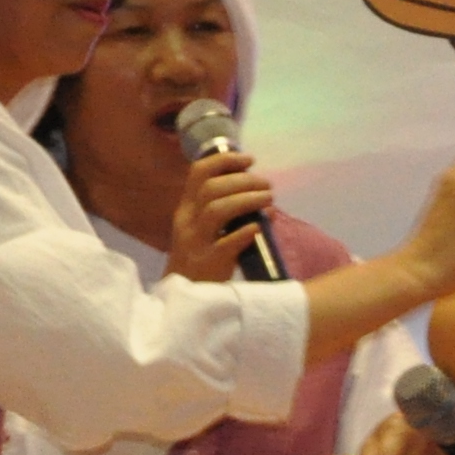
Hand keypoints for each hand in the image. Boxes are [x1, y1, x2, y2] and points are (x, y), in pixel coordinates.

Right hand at [167, 145, 271, 281]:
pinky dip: (245, 233)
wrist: (186, 294)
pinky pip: (226, 244)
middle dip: (243, 181)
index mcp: (186, 208)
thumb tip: (254, 187)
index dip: (224, 160)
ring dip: (247, 201)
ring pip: (217, 210)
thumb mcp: (202, 227)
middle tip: (267, 185)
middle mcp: (187, 221)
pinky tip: (260, 227)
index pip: (198, 172)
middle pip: (211, 188)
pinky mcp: (208, 263)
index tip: (249, 160)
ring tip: (269, 200)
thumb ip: (220, 207)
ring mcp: (196, 242)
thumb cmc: (201, 256)